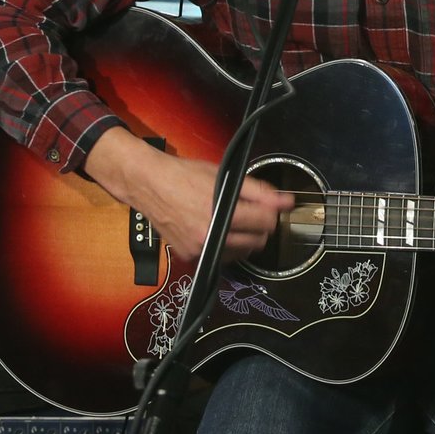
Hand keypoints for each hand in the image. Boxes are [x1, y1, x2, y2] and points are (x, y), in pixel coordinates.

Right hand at [84, 127, 293, 262]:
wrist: (149, 184)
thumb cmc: (184, 176)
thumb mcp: (225, 177)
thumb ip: (259, 191)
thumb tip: (285, 201)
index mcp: (222, 213)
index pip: (266, 223)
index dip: (271, 212)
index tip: (268, 206)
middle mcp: (210, 236)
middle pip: (257, 241)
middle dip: (260, 227)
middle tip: (252, 213)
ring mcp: (199, 250)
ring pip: (241, 253)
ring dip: (244, 239)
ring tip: (234, 221)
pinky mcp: (190, 257)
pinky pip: (221, 257)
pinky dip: (226, 246)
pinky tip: (218, 230)